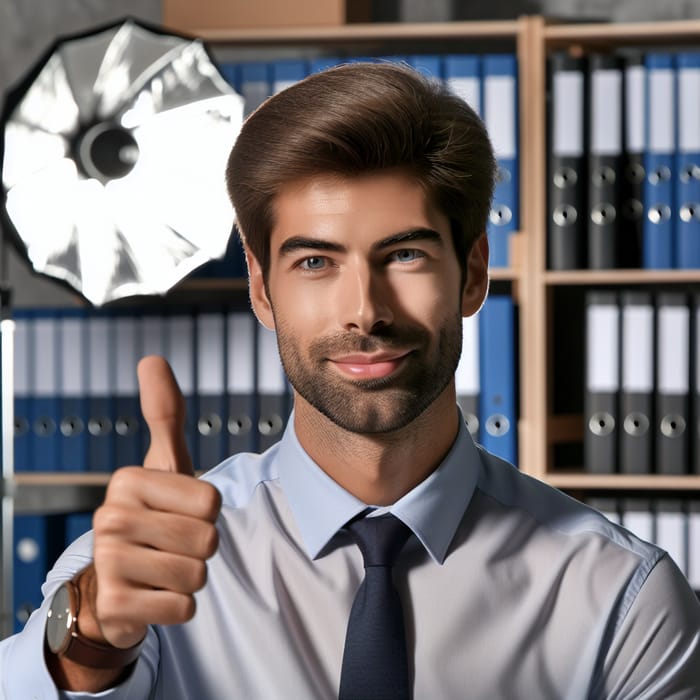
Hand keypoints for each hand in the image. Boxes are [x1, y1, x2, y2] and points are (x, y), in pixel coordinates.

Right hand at [88, 355, 221, 649]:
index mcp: (128, 480)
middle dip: (201, 549)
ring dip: (190, 578)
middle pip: (207, 539)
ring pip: (197, 574)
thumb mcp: (163, 464)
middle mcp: (111, 517)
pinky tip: (153, 596)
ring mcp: (108, 562)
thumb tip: (151, 357)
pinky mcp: (115, 605)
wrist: (114, 585)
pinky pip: (184, 608)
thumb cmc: (151, 518)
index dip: (207, 513)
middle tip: (172, 546)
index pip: (211, 500)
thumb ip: (163, 414)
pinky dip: (179, 607)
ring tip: (162, 570)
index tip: (178, 514)